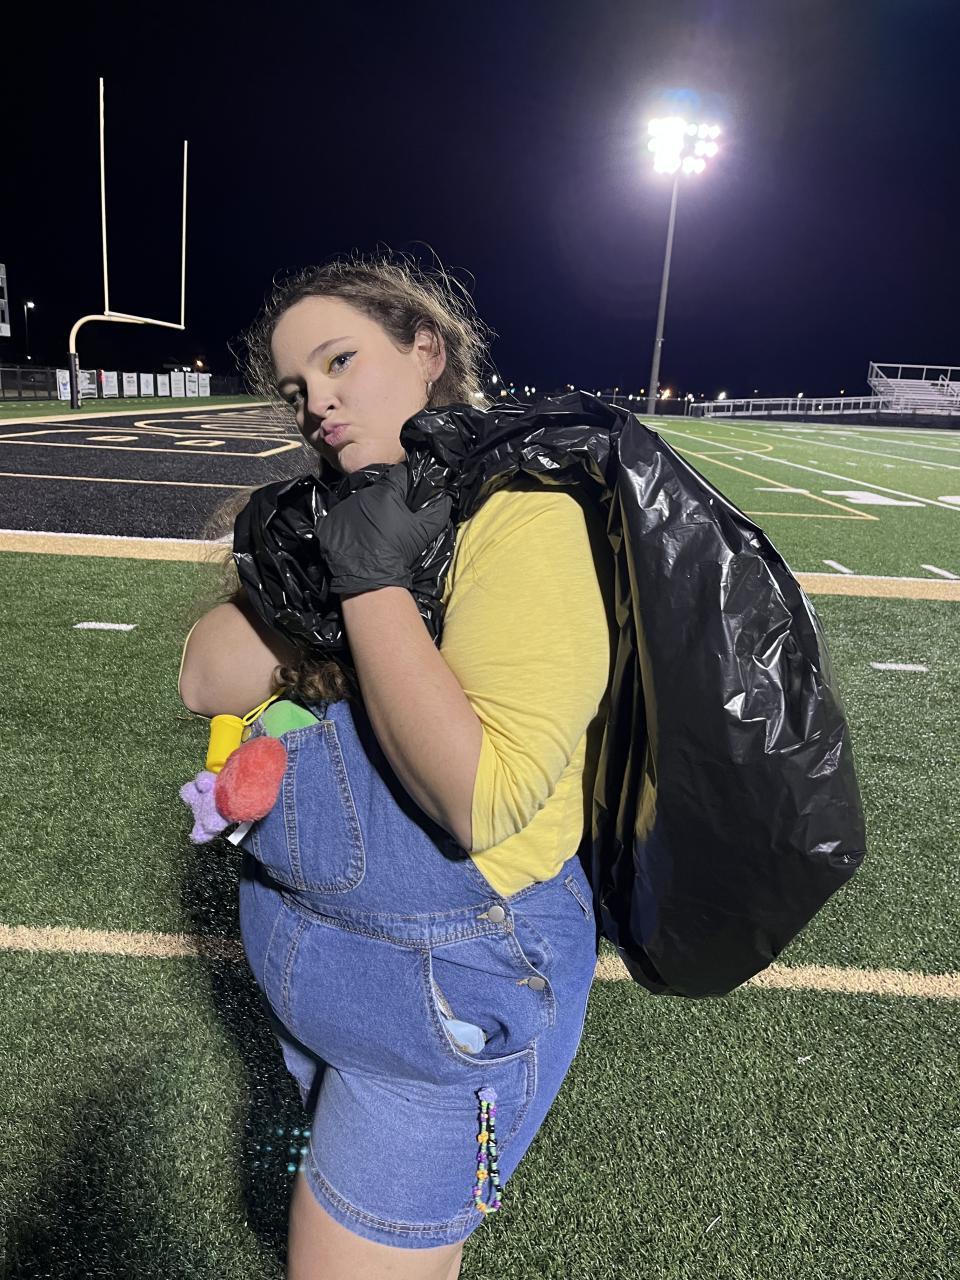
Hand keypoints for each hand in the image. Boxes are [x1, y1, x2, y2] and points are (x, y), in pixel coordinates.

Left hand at [316, 462, 452, 596]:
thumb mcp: (424, 532)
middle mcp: (361, 494)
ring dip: (365, 510)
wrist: (370, 578)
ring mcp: (343, 507)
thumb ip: (437, 510)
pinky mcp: (329, 521)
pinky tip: (355, 536)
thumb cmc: (399, 552)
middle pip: (376, 489)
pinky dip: (347, 523)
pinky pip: (340, 516)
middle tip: (390, 516)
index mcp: (385, 491)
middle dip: (384, 498)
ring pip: (358, 502)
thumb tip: (446, 497)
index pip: (398, 476)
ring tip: (371, 528)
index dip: (405, 484)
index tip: (407, 495)